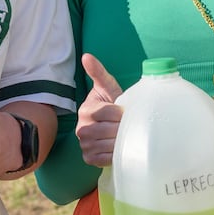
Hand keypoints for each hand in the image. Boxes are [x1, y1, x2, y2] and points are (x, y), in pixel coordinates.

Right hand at [75, 53, 122, 167]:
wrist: (109, 124)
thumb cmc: (111, 103)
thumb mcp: (107, 87)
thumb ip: (98, 72)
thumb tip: (86, 56)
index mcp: (86, 110)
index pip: (109, 112)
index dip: (123, 113)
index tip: (129, 112)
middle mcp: (81, 129)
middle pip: (109, 130)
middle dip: (124, 128)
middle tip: (132, 125)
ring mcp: (84, 145)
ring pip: (108, 145)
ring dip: (122, 141)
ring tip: (128, 135)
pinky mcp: (89, 158)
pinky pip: (105, 158)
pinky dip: (115, 154)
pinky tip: (121, 147)